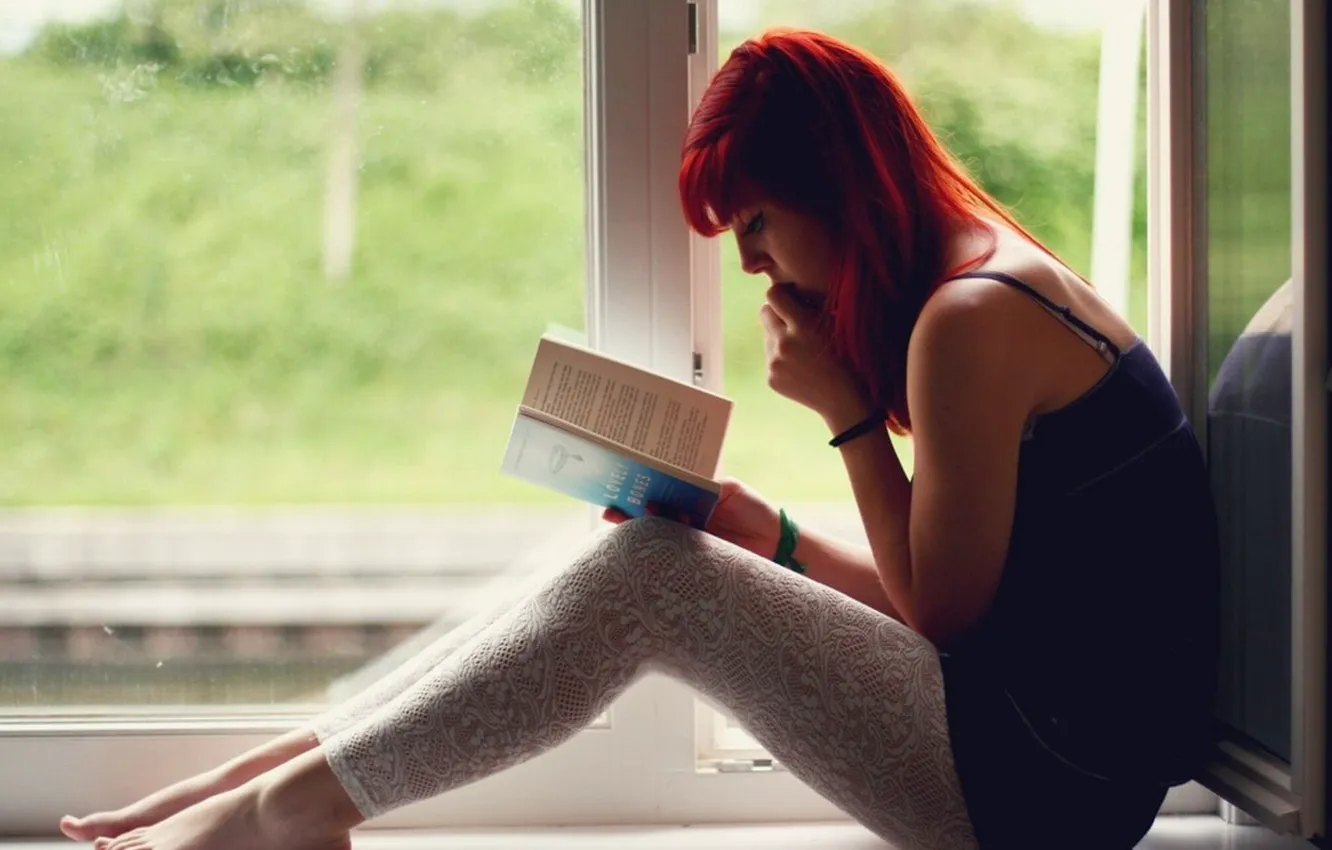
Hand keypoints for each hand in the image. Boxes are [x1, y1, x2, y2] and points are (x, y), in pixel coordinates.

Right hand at [601, 477, 781, 559]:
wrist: (777, 543)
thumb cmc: (755, 511)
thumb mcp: (729, 489)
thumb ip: (705, 485)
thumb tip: (678, 478)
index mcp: (693, 498)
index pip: (663, 490)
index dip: (643, 486)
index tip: (624, 481)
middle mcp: (686, 518)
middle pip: (653, 513)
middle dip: (630, 510)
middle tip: (611, 508)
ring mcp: (688, 540)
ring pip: (658, 533)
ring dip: (640, 528)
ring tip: (624, 520)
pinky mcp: (694, 560)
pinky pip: (671, 553)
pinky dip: (657, 548)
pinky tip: (644, 543)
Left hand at [760, 284, 871, 427]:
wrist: (844, 400)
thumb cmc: (848, 359)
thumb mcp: (835, 327)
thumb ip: (811, 308)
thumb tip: (790, 291)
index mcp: (802, 326)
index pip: (773, 295)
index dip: (781, 293)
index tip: (790, 296)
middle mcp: (783, 343)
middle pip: (764, 313)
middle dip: (777, 312)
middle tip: (793, 319)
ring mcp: (774, 363)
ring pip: (766, 335)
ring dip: (779, 335)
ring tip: (802, 348)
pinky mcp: (770, 378)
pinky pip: (769, 356)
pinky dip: (780, 356)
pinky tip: (799, 365)